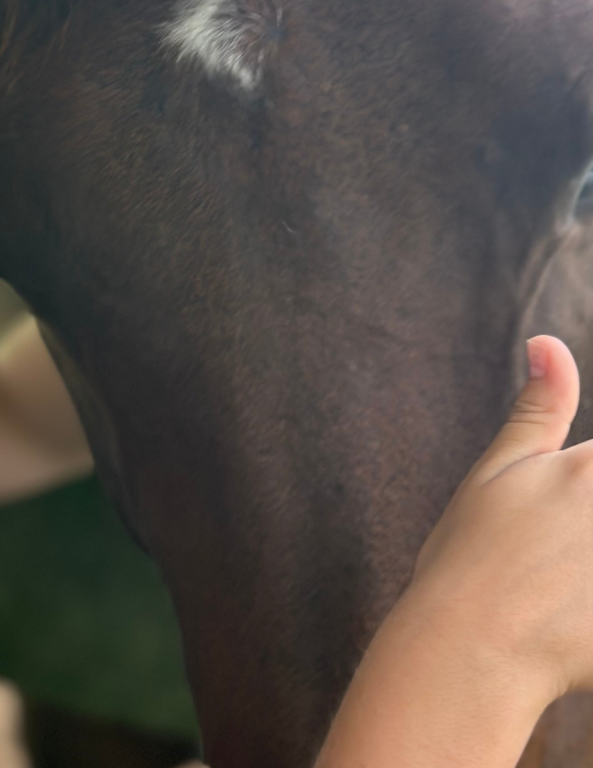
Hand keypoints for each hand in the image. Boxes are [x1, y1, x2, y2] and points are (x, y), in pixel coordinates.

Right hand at [407, 335, 592, 696]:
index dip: (589, 476)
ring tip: (568, 569)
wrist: (467, 650)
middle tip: (563, 545)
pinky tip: (577, 608)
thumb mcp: (500, 473)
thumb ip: (539, 408)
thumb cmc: (471, 558)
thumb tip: (548, 342)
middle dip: (591, 523)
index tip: (569, 510)